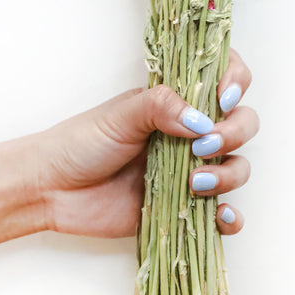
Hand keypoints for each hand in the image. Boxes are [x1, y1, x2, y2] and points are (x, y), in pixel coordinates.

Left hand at [33, 48, 257, 238]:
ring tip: (196, 182)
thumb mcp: (120, 115)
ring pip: (238, 167)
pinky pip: (223, 213)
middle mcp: (189, 133)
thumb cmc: (80, 143)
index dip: (235, 82)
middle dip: (236, 132)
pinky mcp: (184, 207)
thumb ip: (161, 107)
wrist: (52, 189)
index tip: (223, 98)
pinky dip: (231, 216)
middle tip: (205, 145)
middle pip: (241, 122)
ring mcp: (190, 170)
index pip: (223, 78)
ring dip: (230, 174)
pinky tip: (220, 215)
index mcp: (176, 101)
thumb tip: (202, 119)